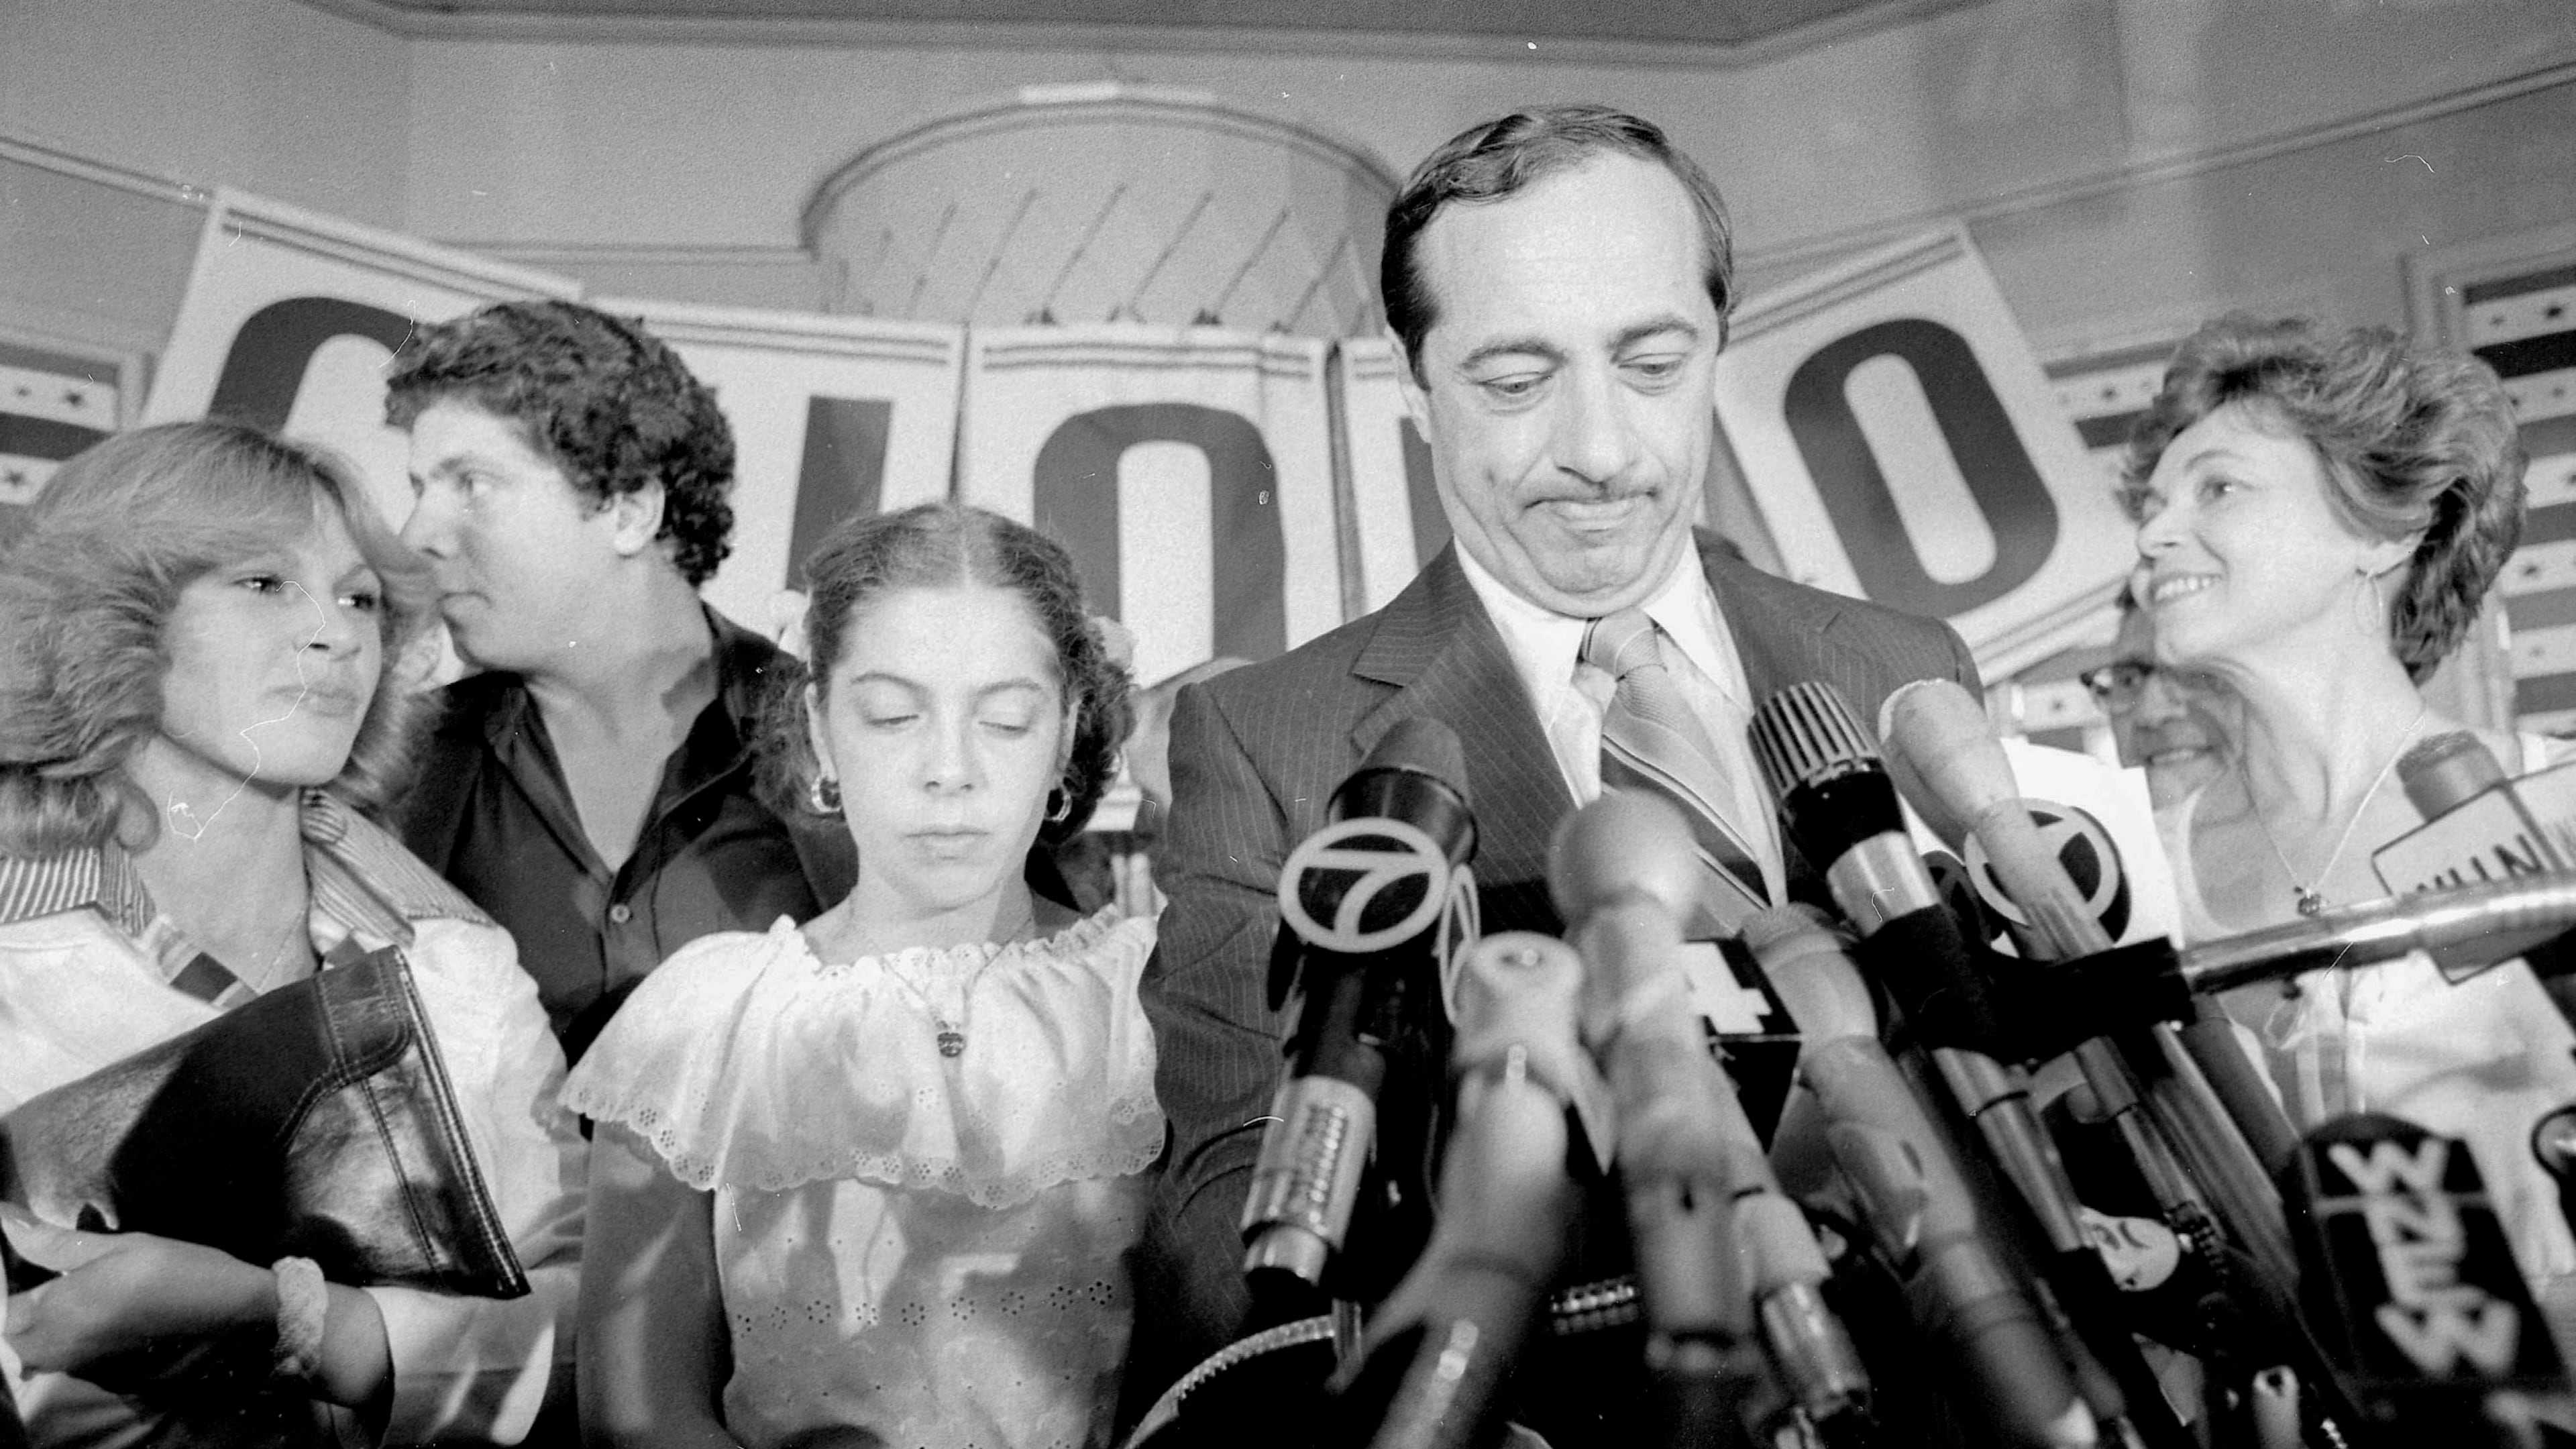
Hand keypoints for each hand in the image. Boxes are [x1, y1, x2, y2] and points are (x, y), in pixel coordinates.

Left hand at [3, 1214, 269, 1377]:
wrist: (221, 1308)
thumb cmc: (170, 1268)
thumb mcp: (115, 1245)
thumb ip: (52, 1242)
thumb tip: (6, 1220)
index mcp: (52, 1311)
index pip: (3, 1297)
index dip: (10, 1270)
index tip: (24, 1247)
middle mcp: (52, 1344)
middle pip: (10, 1325)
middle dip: (19, 1298)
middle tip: (43, 1262)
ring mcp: (69, 1359)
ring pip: (25, 1342)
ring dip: (32, 1315)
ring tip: (59, 1283)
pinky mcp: (88, 1364)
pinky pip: (48, 1351)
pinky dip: (49, 1331)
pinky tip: (76, 1304)